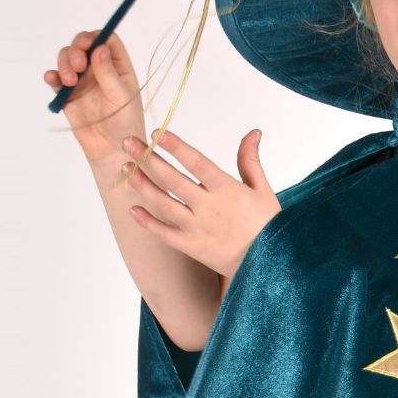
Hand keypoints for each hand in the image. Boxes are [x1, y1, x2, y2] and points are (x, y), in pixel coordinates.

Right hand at [43, 29, 144, 163]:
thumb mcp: (121, 97)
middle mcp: (99, 69)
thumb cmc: (125, 124)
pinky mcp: (68, 95)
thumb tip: (99, 48)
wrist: (111, 150)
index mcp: (117, 66)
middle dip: (76, 49)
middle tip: (78, 64)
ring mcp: (82, 81)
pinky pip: (56, 80)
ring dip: (64, 63)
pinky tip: (52, 79)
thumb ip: (108, 73)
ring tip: (69, 81)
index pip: (106, 40)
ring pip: (67, 59)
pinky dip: (52, 76)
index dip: (96, 37)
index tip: (88, 45)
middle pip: (83, 45)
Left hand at [120, 129, 280, 279]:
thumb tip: (253, 132)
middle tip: (128, 142)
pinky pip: (165, 234)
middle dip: (148, 158)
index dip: (175, 146)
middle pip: (172, 179)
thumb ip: (251, 161)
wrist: (270, 265)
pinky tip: (133, 209)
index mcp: (227, 190)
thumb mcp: (263, 190)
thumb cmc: (268, 226)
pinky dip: (147, 222)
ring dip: (142, 185)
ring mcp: (198, 229)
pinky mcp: (192, 248)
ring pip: (163, 204)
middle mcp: (209, 208)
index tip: (156, 133)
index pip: (196, 162)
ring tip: (127, 168)